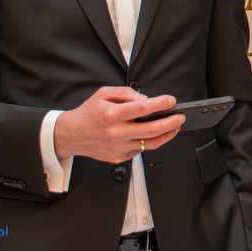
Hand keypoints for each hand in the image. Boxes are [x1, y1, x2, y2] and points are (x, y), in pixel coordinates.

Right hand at [54, 86, 184, 162]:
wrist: (71, 134)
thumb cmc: (88, 113)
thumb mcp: (104, 94)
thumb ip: (126, 93)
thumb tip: (145, 99)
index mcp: (112, 114)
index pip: (143, 108)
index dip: (161, 104)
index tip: (170, 101)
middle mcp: (116, 132)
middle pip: (152, 129)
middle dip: (171, 122)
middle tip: (180, 117)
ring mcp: (118, 147)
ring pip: (150, 143)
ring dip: (167, 134)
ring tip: (175, 127)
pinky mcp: (119, 157)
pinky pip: (141, 149)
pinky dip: (151, 141)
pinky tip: (155, 134)